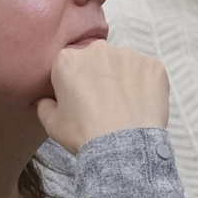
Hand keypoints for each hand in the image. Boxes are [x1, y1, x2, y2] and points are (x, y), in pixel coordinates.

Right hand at [36, 41, 168, 153]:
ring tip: (125, 106)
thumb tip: (45, 99)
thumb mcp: (52, 124)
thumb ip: (44, 105)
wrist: (123, 148)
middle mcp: (98, 49)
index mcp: (68, 60)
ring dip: (123, 79)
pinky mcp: (153, 65)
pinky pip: (148, 72)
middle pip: (97, 59)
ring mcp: (129, 55)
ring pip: (124, 64)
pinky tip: (142, 104)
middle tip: (103, 103)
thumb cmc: (83, 134)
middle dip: (99, 76)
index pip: (69, 65)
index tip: (79, 99)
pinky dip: (146, 85)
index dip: (74, 82)